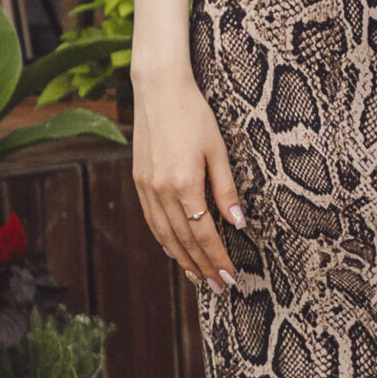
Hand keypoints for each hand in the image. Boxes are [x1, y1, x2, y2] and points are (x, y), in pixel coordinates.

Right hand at [132, 70, 243, 292]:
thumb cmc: (195, 115)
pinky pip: (151, 219)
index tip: (230, 277)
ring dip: (182, 259)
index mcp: (184, 184)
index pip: (204, 234)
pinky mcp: (139, 180)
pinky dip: (163, 238)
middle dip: (202, 266)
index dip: (217, 258)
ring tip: (198, 277)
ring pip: (164, 234)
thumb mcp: (218, 151)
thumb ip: (226, 190)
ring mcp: (146, 187)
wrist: (159, 90)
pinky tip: (173, 250)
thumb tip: (237, 225)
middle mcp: (160, 190)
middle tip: (218, 287)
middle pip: (183, 240)